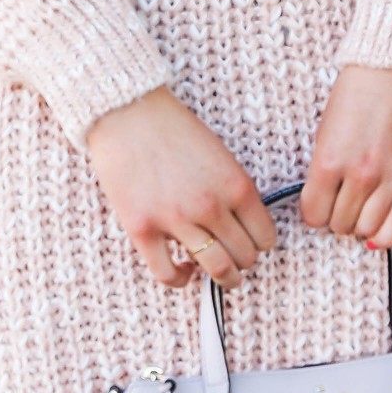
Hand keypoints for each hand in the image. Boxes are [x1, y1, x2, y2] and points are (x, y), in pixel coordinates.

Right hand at [85, 89, 277, 289]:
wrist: (126, 112)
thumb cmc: (172, 128)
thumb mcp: (219, 154)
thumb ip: (232, 190)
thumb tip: (241, 226)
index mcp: (236, 185)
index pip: (265, 235)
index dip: (260, 243)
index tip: (252, 243)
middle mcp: (211, 206)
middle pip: (244, 256)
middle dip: (243, 260)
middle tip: (235, 257)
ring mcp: (176, 219)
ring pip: (217, 269)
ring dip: (224, 277)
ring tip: (220, 274)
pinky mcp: (143, 229)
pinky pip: (168, 274)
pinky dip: (181, 280)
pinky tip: (183, 271)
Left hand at [299, 66, 391, 249]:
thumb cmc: (358, 94)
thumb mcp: (326, 130)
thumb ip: (323, 171)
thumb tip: (322, 207)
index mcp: (329, 160)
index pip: (314, 215)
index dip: (315, 213)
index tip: (321, 205)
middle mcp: (360, 173)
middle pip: (341, 224)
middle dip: (338, 218)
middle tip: (344, 203)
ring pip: (368, 229)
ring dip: (361, 226)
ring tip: (362, 210)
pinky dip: (385, 236)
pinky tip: (379, 231)